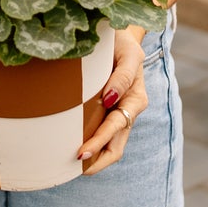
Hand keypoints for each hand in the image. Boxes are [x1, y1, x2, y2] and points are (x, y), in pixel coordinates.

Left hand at [78, 27, 147, 175]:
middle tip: (74, 166)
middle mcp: (129, 111)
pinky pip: (103, 136)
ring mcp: (119, 114)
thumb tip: (109, 99)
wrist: (120, 37)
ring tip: (71, 169)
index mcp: (136, 99)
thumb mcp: (128, 54)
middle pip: (116, 147)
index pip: (117, 127)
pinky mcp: (109, 114)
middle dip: (97, 160)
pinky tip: (72, 154)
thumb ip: (122, 76)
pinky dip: (91, 148)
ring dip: (94, 160)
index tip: (82, 152)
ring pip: (111, 147)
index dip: (99, 141)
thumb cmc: (122, 44)